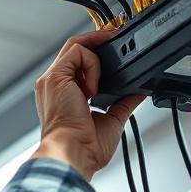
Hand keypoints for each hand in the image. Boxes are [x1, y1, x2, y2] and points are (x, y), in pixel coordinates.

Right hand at [31, 30, 145, 180]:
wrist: (74, 154)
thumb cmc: (85, 147)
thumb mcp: (111, 119)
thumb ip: (123, 102)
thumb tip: (138, 92)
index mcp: (63, 96)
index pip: (76, 64)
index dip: (96, 55)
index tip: (114, 51)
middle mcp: (54, 86)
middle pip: (74, 50)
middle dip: (97, 42)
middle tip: (116, 37)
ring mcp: (52, 80)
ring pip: (74, 46)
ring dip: (96, 52)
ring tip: (108, 67)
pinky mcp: (55, 77)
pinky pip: (76, 53)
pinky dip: (93, 64)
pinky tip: (95, 87)